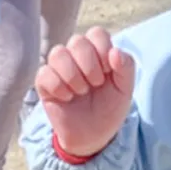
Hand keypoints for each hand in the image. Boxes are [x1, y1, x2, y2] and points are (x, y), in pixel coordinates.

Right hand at [36, 26, 136, 159]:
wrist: (93, 136)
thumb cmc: (109, 108)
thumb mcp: (125, 90)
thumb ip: (126, 68)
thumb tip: (115, 51)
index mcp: (97, 51)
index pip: (97, 33)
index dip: (103, 51)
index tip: (109, 72)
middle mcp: (76, 55)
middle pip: (77, 41)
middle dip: (90, 65)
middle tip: (96, 84)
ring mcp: (59, 67)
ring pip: (58, 53)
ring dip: (73, 76)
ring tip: (81, 92)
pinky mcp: (44, 82)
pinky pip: (45, 73)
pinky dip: (59, 88)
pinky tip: (67, 98)